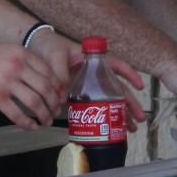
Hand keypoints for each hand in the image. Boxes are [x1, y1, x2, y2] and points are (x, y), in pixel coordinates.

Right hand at [0, 42, 67, 128]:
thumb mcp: (4, 51)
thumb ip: (22, 60)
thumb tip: (39, 78)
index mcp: (21, 53)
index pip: (48, 72)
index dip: (57, 88)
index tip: (59, 97)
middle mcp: (17, 66)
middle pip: (45, 88)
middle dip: (53, 103)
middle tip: (55, 111)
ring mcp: (6, 82)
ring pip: (35, 103)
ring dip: (44, 115)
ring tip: (45, 121)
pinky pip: (17, 114)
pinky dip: (27, 123)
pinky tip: (30, 127)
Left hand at [28, 28, 150, 127]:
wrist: (36, 49)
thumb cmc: (49, 47)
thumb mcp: (55, 57)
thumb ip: (60, 74)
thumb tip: (62, 97)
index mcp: (93, 60)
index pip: (116, 65)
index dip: (130, 74)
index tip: (140, 87)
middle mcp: (94, 73)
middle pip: (117, 88)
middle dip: (130, 104)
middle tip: (139, 119)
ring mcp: (87, 85)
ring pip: (109, 100)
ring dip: (120, 114)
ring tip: (130, 129)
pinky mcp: (78, 95)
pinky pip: (94, 106)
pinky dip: (102, 117)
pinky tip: (110, 128)